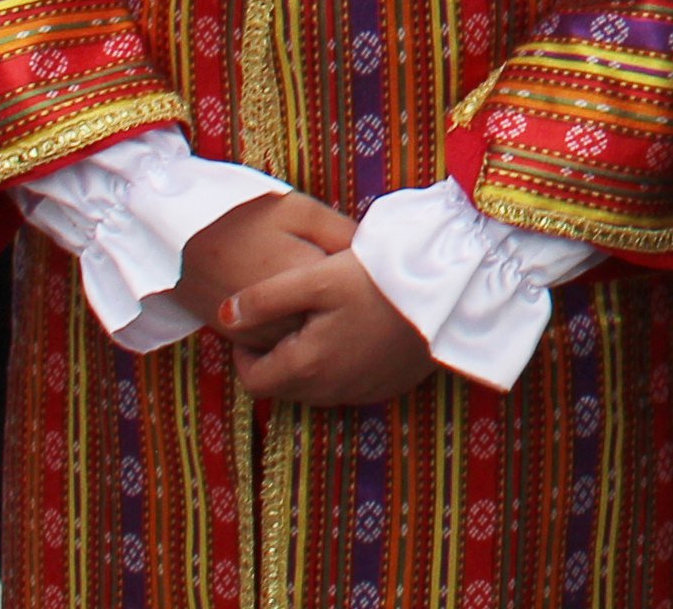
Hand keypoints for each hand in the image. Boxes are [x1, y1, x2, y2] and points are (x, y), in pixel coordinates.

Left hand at [215, 237, 436, 405]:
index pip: (253, 382)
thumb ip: (264, 299)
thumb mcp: (317, 278)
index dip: (243, 354)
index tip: (252, 324)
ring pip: (315, 388)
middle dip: (274, 358)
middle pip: (283, 387)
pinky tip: (352, 331)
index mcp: (307, 368)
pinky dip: (338, 366)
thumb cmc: (379, 279)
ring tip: (319, 320)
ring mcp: (362, 393)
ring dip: (306, 363)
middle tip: (285, 317)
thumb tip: (223, 316)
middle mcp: (331, 392)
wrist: (449, 292)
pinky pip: (347, 386)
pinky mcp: (387, 388)